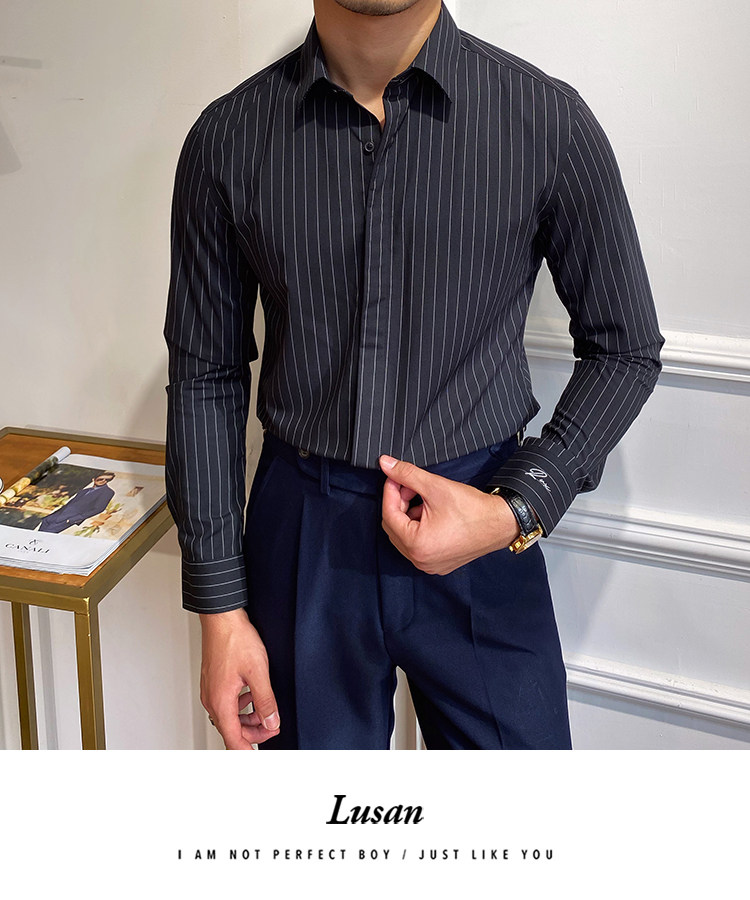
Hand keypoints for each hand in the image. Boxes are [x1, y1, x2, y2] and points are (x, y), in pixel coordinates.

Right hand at [199, 608, 279, 748]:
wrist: (222, 618)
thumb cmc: (234, 639)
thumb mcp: (258, 672)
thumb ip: (265, 701)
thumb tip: (271, 722)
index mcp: (221, 702)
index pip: (233, 740)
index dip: (248, 752)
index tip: (258, 758)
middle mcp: (212, 699)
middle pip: (232, 730)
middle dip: (254, 733)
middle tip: (273, 727)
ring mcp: (211, 690)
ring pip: (230, 716)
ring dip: (249, 718)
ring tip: (266, 711)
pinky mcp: (214, 681)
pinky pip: (228, 703)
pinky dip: (242, 705)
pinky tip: (253, 695)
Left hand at [379, 455, 520, 575]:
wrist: (501, 522)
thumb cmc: (472, 508)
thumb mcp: (435, 486)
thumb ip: (406, 474)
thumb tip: (385, 463)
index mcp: (417, 545)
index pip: (389, 515)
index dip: (390, 491)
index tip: (394, 476)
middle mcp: (420, 561)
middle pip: (394, 527)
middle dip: (399, 503)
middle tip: (410, 486)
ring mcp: (430, 565)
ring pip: (405, 536)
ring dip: (408, 514)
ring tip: (425, 499)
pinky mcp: (439, 563)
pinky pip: (417, 545)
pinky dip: (418, 527)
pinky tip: (432, 513)